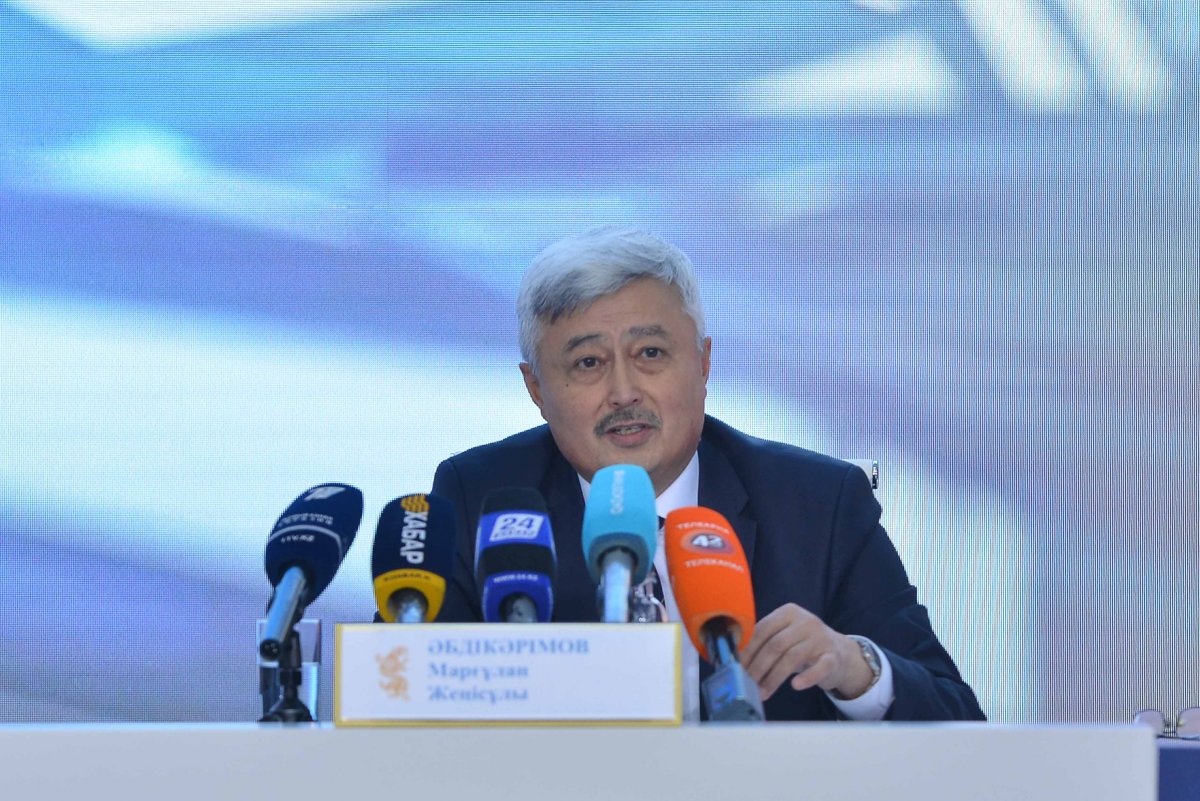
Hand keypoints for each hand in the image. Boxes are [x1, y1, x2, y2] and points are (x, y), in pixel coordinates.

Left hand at [740, 603, 873, 700]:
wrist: (839, 652)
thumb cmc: (803, 645)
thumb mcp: (785, 637)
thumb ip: (765, 644)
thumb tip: (739, 662)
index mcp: (788, 612)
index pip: (763, 629)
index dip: (749, 650)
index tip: (738, 667)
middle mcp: (806, 621)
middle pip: (776, 645)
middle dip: (758, 667)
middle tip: (748, 683)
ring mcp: (821, 638)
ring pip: (792, 658)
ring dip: (774, 678)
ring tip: (763, 692)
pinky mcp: (833, 657)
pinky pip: (820, 667)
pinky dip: (807, 677)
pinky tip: (795, 686)